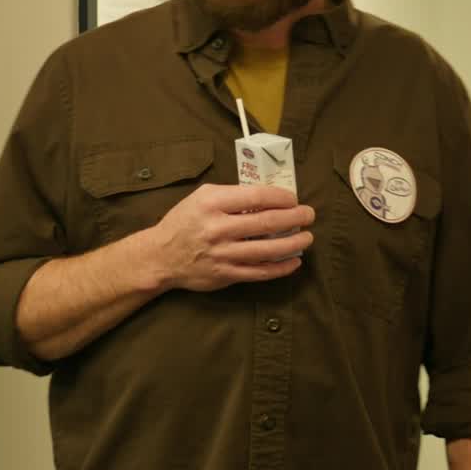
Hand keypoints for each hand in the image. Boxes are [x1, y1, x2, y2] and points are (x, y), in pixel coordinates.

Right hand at [145, 184, 314, 291]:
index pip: (257, 197)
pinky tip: (294, 262)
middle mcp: (218, 229)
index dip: (281, 197)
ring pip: (267, 250)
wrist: (161, 256)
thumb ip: (232, 195)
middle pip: (267, 223)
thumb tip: (269, 197)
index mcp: (212, 203)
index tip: (293, 199)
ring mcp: (223, 254)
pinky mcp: (225, 274)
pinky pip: (260, 272)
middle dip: (295, 218)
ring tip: (307, 238)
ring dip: (293, 244)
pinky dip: (280, 268)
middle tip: (309, 215)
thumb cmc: (185, 221)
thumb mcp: (202, 197)